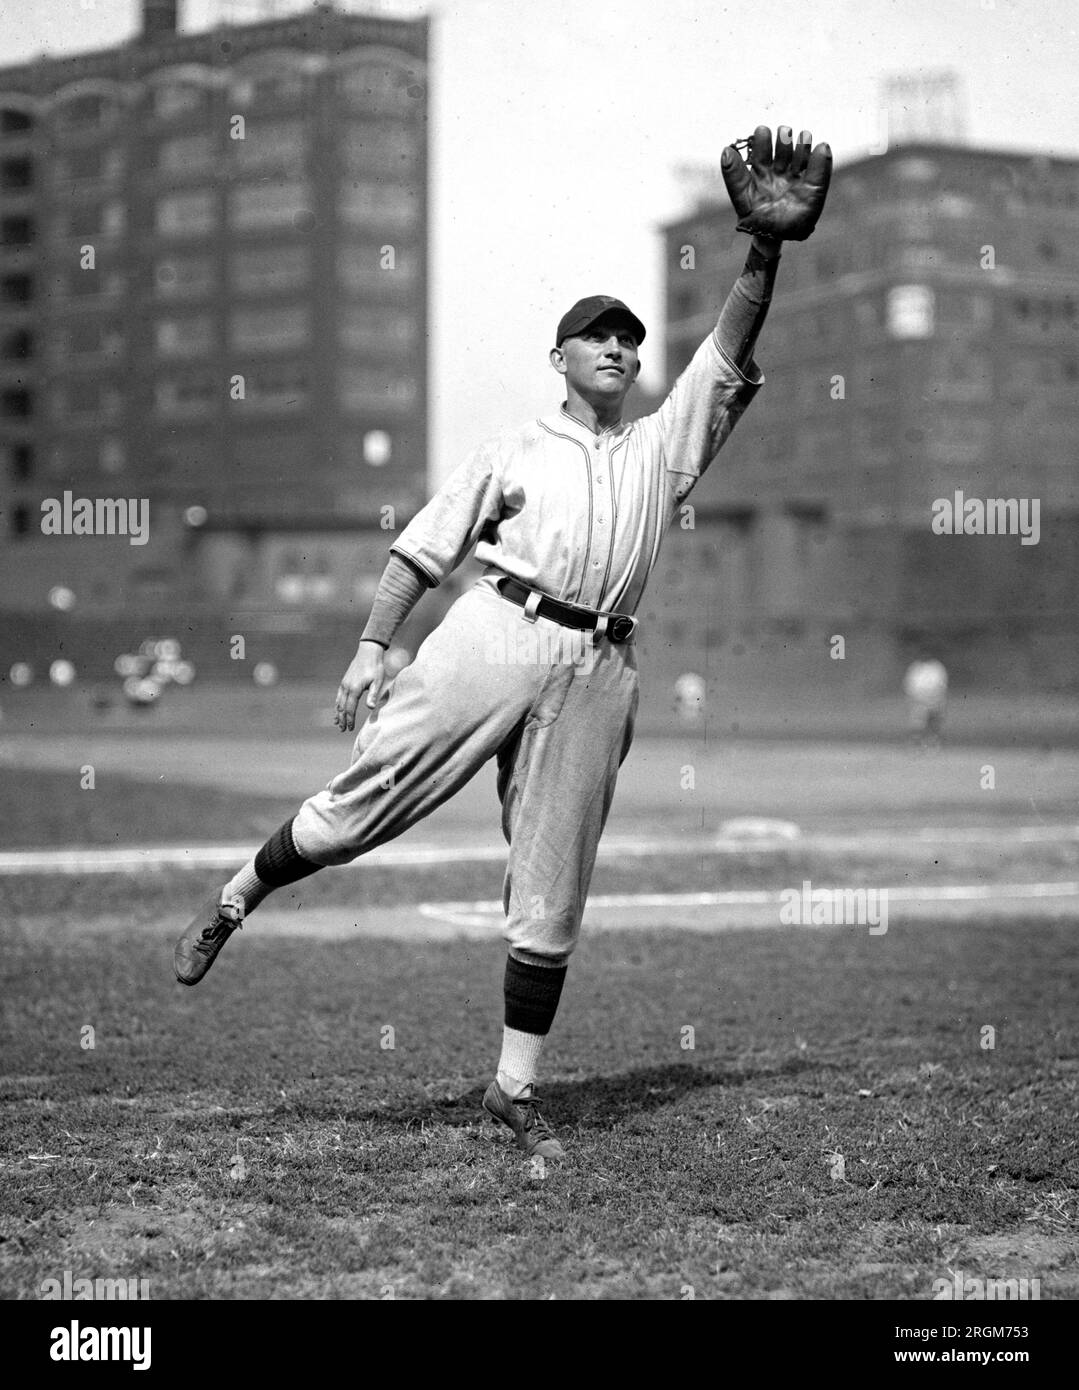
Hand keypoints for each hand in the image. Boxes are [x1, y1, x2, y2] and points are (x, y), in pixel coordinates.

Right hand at [333, 640, 385, 732]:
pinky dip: (337, 704)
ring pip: (338, 702)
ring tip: (338, 723)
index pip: (350, 708)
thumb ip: (373, 694)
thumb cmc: (375, 667)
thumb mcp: (377, 681)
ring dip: (338, 713)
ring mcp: (344, 684)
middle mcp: (346, 687)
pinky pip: (339, 696)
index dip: (350, 719)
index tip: (350, 728)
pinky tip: (338, 709)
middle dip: (342, 719)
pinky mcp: (344, 681)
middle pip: (342, 707)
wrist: (368, 652)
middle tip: (343, 730)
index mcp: (354, 689)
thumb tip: (370, 708)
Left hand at [722, 125, 831, 241]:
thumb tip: (726, 151)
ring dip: (802, 144)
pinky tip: (821, 147)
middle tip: (783, 133)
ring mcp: (797, 178)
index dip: (763, 140)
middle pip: (784, 149)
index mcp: (762, 170)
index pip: (763, 150)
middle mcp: (780, 170)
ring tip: (802, 137)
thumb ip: (734, 175)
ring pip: (801, 156)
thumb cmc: (755, 216)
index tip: (762, 131)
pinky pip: (819, 173)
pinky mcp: (813, 188)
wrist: (772, 238)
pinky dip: (821, 160)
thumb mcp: (741, 196)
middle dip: (784, 139)